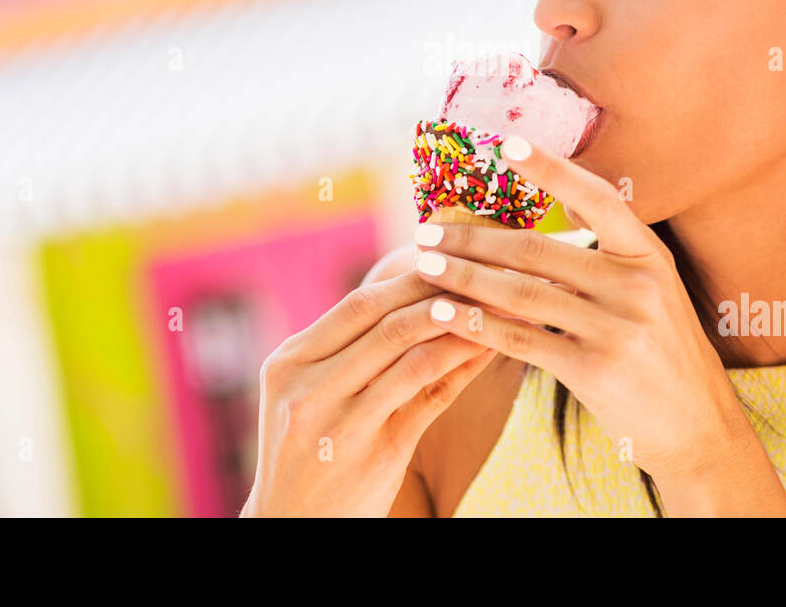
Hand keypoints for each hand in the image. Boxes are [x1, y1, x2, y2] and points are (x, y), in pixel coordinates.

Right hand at [244, 267, 495, 516]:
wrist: (292, 525)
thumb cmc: (310, 451)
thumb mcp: (310, 394)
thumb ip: (353, 348)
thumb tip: (420, 294)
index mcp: (289, 363)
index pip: (358, 304)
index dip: (410, 278)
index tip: (451, 258)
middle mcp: (307, 389)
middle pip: (385, 323)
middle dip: (442, 292)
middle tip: (486, 273)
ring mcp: (340, 424)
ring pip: (411, 357)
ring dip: (461, 327)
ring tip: (496, 307)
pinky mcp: (375, 455)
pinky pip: (429, 398)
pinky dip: (462, 368)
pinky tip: (487, 351)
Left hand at [411, 134, 748, 488]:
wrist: (699, 429)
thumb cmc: (664, 355)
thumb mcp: (656, 293)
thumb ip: (611, 255)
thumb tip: (560, 207)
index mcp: (650, 256)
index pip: (597, 197)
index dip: (552, 168)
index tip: (507, 144)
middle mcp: (637, 286)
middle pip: (539, 249)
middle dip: (475, 236)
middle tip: (427, 228)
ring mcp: (617, 328)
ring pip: (522, 292)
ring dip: (465, 276)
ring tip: (425, 264)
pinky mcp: (595, 370)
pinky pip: (522, 340)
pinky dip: (476, 324)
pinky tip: (443, 313)